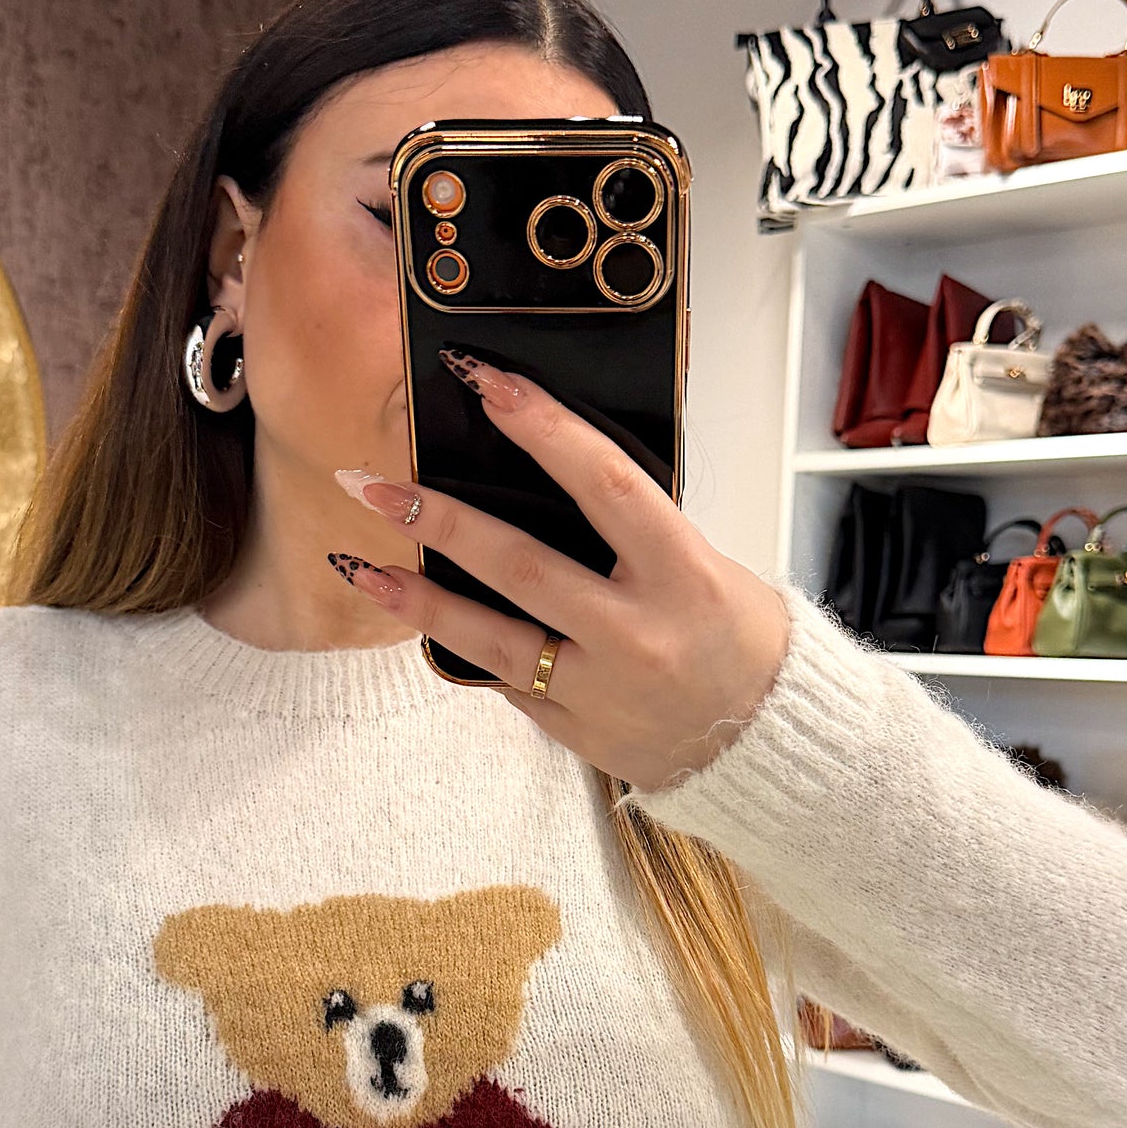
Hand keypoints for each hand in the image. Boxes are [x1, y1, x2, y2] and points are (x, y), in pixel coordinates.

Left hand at [329, 351, 790, 792]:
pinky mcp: (575, 730)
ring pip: (491, 638)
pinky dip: (463, 646)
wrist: (768, 744)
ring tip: (358, 564)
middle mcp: (637, 633)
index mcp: (684, 575)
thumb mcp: (709, 568)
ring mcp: (601, 689)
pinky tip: (417, 617)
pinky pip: (507, 682)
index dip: (543, 429)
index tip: (485, 383)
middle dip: (440, 521)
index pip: (605, 485)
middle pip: (521, 566)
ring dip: (416, 600)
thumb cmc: (742, 642)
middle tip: (373, 484)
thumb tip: (553, 479)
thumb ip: (635, 534)